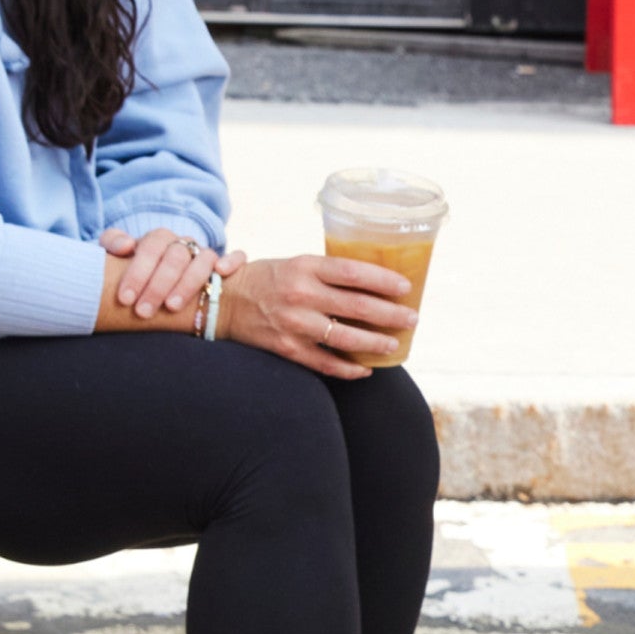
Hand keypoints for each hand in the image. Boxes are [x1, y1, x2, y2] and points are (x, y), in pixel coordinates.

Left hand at [101, 224, 224, 319]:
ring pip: (205, 259)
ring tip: (171, 307)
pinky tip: (222, 272)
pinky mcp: (227, 266)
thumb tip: (126, 246)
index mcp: (158, 240)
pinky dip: (233, 260)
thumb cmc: (137, 276)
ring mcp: (205, 255)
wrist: (159, 287)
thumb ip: (113, 244)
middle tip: (143, 311)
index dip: (137, 272)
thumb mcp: (117, 259)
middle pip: (176, 256)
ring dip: (188, 282)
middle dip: (158, 285)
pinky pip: (238, 256)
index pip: (151, 247)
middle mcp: (184, 245)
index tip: (124, 299)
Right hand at [218, 252, 415, 378]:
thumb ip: (330, 273)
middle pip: (358, 307)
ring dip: (377, 344)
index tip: (406, 288)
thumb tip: (377, 282)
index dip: (384, 281)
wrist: (222, 302)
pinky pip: (326, 363)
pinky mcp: (287, 348)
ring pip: (347, 338)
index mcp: (305, 268)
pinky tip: (366, 369)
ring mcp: (294, 324)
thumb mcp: (297, 264)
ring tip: (394, 344)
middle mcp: (301, 295)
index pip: (353, 273)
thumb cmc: (268, 279)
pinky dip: (350, 369)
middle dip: (392, 315)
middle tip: (412, 319)